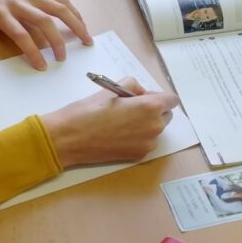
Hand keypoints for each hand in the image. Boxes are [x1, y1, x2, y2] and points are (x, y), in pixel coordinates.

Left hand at [0, 0, 91, 69]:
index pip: (20, 33)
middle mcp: (18, 2)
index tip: (42, 66)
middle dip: (57, 40)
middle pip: (43, 20)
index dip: (32, 50)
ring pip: (57, 7)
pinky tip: (81, 24)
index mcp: (0, 12)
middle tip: (63, 58)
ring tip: (86, 40)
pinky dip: (73, 11)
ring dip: (74, 23)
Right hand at [40, 77, 180, 167]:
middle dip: (154, 110)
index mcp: (150, 107)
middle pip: (166, 115)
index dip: (158, 96)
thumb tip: (141, 94)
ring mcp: (148, 144)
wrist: (70, 139)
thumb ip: (132, 86)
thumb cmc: (88, 111)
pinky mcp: (138, 156)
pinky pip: (146, 142)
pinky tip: (118, 135)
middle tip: (130, 109)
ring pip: (155, 129)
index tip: (143, 97)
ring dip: (145, 124)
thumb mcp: (111, 89)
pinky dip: (138, 137)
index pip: (172, 100)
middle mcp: (154, 127)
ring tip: (121, 122)